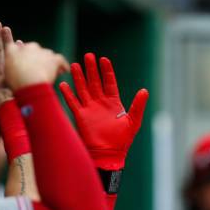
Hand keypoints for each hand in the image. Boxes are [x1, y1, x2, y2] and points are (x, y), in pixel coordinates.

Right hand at [5, 42, 68, 90]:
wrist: (29, 83)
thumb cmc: (13, 85)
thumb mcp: (1, 80)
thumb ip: (1, 78)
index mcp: (11, 51)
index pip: (16, 47)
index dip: (21, 53)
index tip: (24, 58)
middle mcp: (27, 47)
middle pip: (34, 50)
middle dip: (37, 58)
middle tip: (40, 68)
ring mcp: (41, 51)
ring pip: (47, 55)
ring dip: (50, 62)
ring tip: (53, 72)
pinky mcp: (53, 58)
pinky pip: (60, 59)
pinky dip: (62, 65)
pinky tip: (64, 71)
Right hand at [59, 53, 148, 169]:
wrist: (109, 154)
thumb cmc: (122, 140)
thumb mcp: (133, 121)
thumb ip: (138, 105)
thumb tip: (144, 90)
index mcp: (113, 103)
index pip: (109, 82)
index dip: (106, 71)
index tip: (104, 59)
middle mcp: (100, 103)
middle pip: (95, 82)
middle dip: (91, 69)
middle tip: (88, 55)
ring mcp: (90, 108)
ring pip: (83, 89)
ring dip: (79, 77)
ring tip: (74, 64)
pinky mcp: (81, 116)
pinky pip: (73, 102)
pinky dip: (68, 94)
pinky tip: (64, 84)